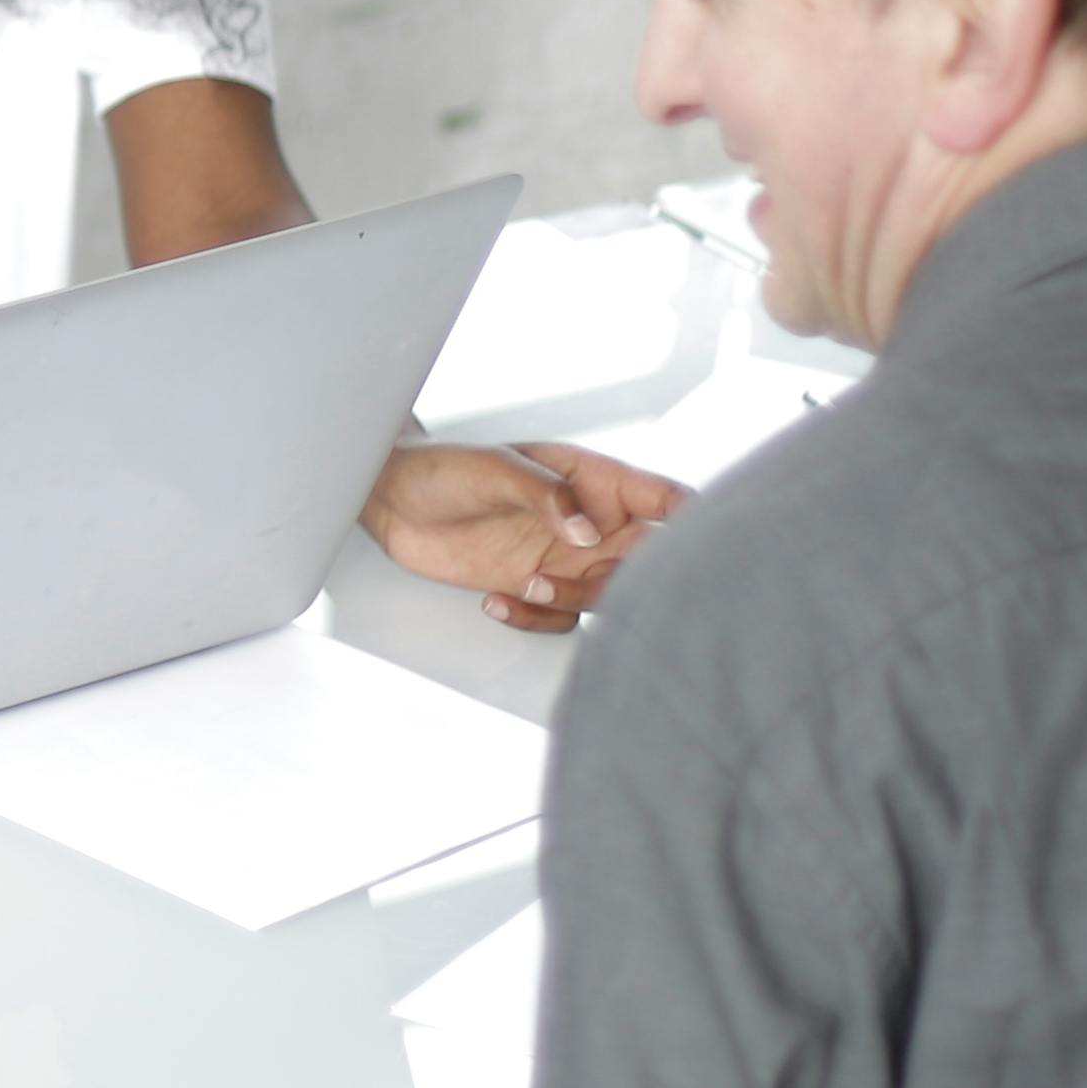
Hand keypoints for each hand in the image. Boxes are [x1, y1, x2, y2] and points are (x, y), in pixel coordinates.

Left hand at [363, 438, 688, 634]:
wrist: (391, 500)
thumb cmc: (445, 469)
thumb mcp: (494, 470)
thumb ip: (546, 496)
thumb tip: (589, 531)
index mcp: (595, 481)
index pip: (664, 500)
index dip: (694, 522)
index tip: (694, 546)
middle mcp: (591, 524)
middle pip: (648, 561)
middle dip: (632, 580)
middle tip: (586, 578)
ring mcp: (565, 559)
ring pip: (607, 596)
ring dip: (575, 599)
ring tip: (528, 585)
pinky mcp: (535, 587)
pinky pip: (561, 618)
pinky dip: (536, 618)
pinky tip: (495, 602)